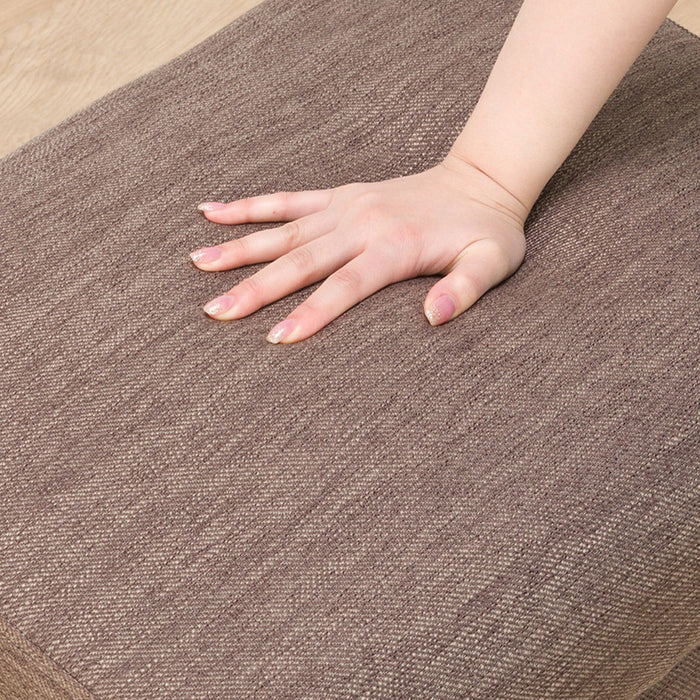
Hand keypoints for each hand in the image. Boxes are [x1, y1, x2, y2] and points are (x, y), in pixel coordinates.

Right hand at [189, 152, 529, 343]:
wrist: (481, 179)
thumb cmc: (487, 231)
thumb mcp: (493, 262)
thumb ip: (465, 289)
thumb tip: (433, 317)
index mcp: (394, 247)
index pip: (344, 286)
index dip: (311, 313)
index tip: (275, 339)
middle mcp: (361, 224)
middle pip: (300, 260)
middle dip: (255, 288)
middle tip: (215, 311)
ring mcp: (345, 207)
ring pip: (283, 230)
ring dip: (239, 247)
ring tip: (198, 263)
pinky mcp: (339, 196)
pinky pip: (287, 200)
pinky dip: (250, 206)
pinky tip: (212, 210)